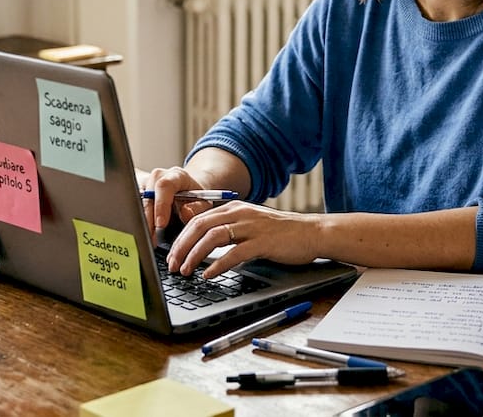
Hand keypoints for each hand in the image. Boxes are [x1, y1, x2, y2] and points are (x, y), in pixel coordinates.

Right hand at [139, 166, 213, 242]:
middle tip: (152, 239)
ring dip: (141, 222)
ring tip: (149, 238)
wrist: (188, 191)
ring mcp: (145, 182)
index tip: (161, 224)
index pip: (164, 186)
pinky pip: (132, 205)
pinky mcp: (137, 191)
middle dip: (148, 220)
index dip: (161, 205)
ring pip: (136, 202)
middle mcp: (158, 176)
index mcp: (176, 175)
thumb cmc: (195, 198)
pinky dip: (137, 220)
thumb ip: (197, 208)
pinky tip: (143, 232)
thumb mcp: (203, 203)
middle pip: (147, 196)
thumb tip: (185, 212)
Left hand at [165, 201, 322, 279]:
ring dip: (195, 255)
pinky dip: (218, 265)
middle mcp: (239, 213)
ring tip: (186, 270)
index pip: (197, 219)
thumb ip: (228, 229)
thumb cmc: (280, 233)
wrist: (311, 232)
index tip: (172, 254)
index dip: (181, 237)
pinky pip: (234, 253)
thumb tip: (202, 244)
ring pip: (213, 238)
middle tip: (172, 265)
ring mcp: (251, 227)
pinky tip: (209, 274)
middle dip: (182, 247)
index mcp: (233, 208)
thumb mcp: (249, 224)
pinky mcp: (263, 242)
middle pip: (200, 226)